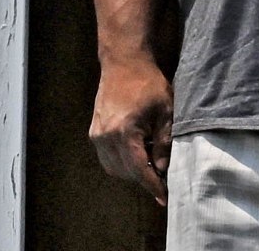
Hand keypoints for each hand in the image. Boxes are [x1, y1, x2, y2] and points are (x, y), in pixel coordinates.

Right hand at [89, 59, 172, 204]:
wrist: (124, 62)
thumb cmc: (148, 83)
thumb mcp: (165, 110)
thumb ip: (163, 141)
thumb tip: (163, 167)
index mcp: (125, 132)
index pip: (139, 169)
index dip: (153, 185)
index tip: (164, 197)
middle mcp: (106, 137)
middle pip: (126, 172)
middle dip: (144, 177)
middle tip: (162, 175)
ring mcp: (97, 134)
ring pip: (113, 167)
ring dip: (131, 171)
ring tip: (150, 162)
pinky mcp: (94, 131)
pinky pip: (106, 157)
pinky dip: (120, 161)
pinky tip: (135, 152)